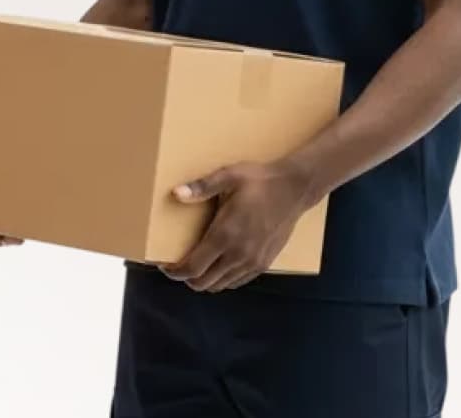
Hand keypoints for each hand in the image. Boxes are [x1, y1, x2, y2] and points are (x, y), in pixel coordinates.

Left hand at [163, 160, 313, 291]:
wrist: (295, 189)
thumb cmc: (259, 180)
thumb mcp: (228, 176)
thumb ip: (201, 187)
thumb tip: (176, 193)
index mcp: (225, 235)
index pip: (193, 267)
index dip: (175, 272)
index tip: (164, 266)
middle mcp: (239, 254)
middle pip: (204, 282)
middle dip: (186, 278)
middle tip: (177, 265)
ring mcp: (253, 262)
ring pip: (221, 285)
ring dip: (205, 279)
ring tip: (195, 266)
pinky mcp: (265, 263)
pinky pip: (238, 281)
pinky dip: (223, 279)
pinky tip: (218, 266)